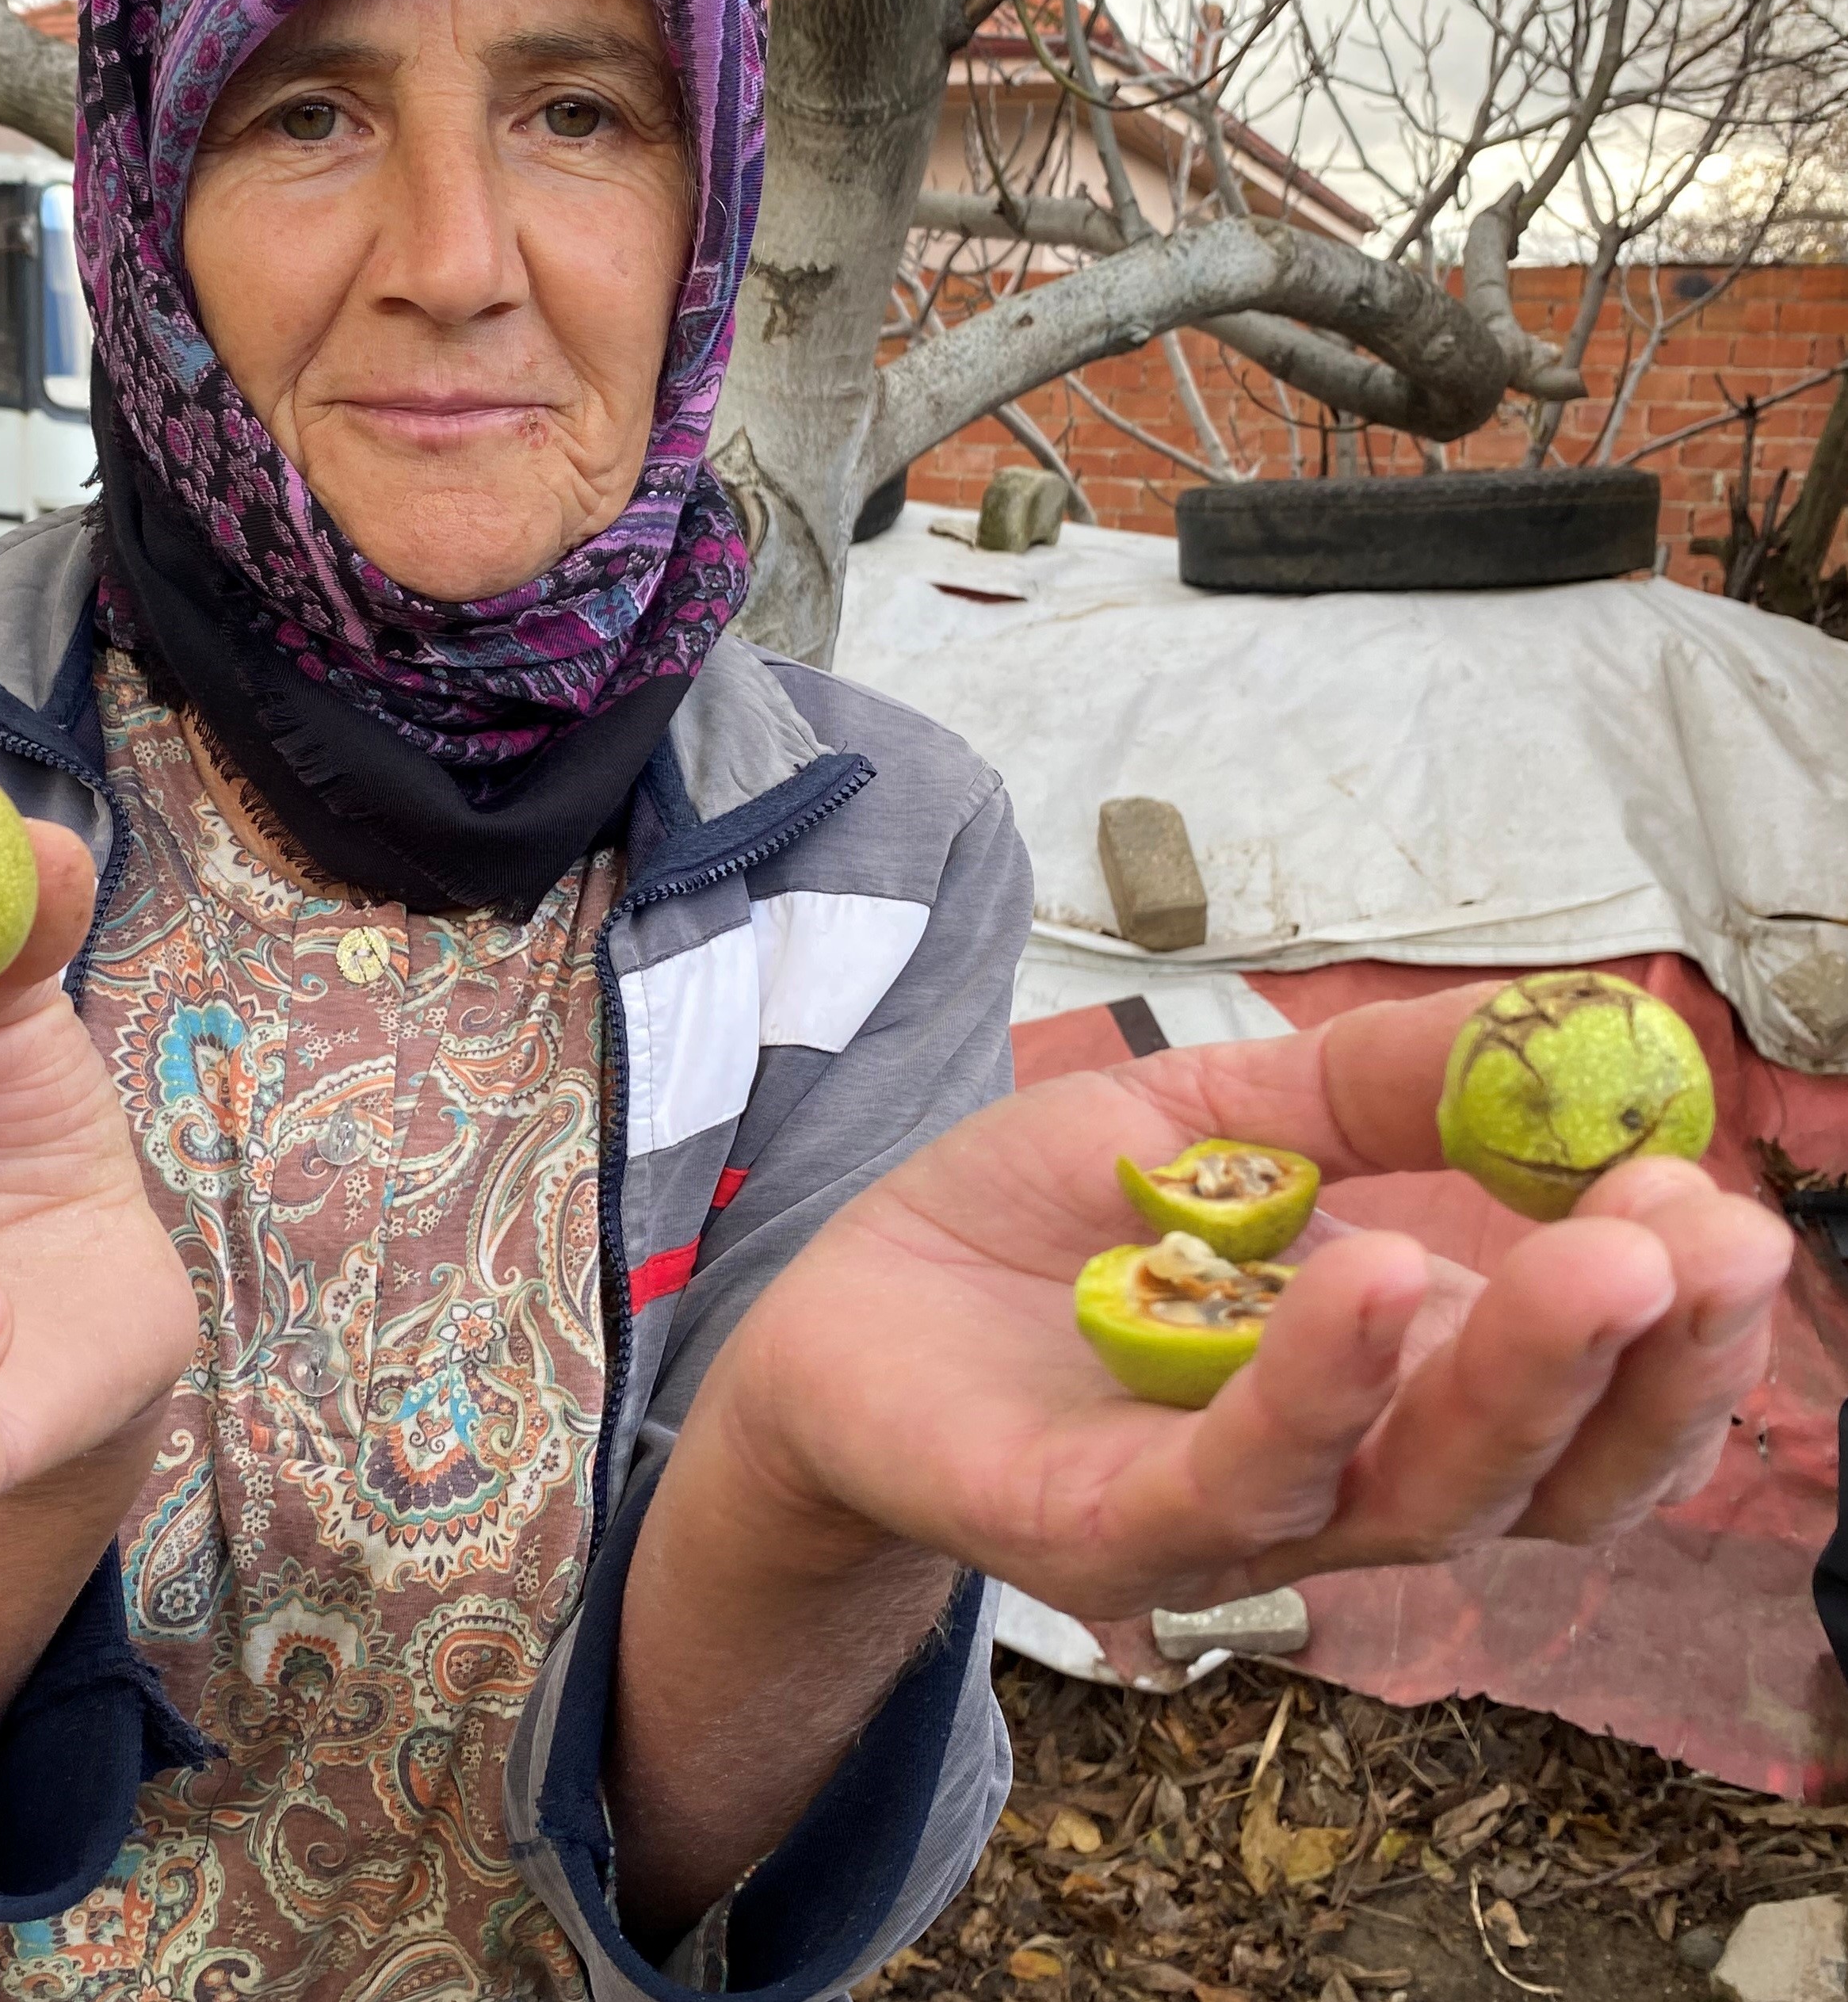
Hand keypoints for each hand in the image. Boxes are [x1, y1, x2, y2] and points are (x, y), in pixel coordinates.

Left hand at [693, 984, 1792, 1618]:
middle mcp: (1342, 1475)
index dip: (1668, 1318)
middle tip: (1713, 1239)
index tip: (1717, 1197)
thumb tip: (1561, 1030)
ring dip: (1525, 1376)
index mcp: (1392, 1384)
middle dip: (1646, 1365)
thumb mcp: (1221, 1117)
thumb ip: (1375, 1084)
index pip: (1581, 1397)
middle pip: (1545, 1476)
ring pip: (1422, 1494)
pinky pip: (1240, 1476)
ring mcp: (1230, 1518)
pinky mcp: (1107, 1529)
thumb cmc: (1038, 1227)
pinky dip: (1323, 1383)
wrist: (843, 1306)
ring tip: (1601, 1254)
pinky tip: (1382, 1274)